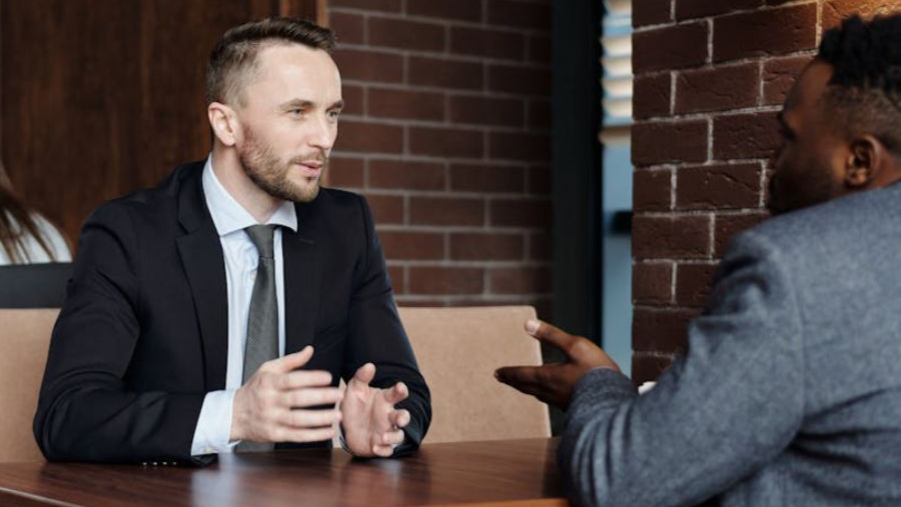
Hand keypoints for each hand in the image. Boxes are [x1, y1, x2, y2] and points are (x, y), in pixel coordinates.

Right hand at [231, 346, 342, 443]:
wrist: (233, 414)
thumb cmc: (255, 390)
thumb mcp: (267, 370)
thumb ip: (291, 360)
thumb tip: (309, 350)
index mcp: (269, 382)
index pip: (291, 379)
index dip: (311, 378)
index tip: (328, 377)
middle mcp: (270, 401)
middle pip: (297, 399)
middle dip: (320, 397)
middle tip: (338, 394)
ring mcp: (272, 419)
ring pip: (298, 420)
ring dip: (320, 418)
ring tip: (337, 415)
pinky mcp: (275, 435)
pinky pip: (297, 436)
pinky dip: (314, 435)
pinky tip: (328, 431)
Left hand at [340, 363, 409, 456]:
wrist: (345, 426)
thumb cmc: (355, 405)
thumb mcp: (354, 389)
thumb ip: (361, 377)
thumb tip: (370, 365)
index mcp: (384, 400)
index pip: (397, 394)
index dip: (401, 390)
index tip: (400, 387)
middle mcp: (388, 416)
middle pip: (403, 416)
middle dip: (404, 417)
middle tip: (401, 419)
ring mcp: (385, 431)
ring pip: (399, 435)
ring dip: (393, 436)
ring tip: (383, 437)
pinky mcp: (379, 445)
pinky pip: (387, 450)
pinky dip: (384, 450)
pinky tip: (376, 447)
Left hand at [495, 319, 619, 408]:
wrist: (614, 401)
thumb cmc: (595, 371)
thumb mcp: (575, 346)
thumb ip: (551, 335)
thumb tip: (527, 324)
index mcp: (548, 376)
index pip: (522, 374)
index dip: (509, 372)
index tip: (497, 373)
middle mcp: (550, 391)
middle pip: (526, 386)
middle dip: (513, 381)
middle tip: (502, 378)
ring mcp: (560, 401)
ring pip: (537, 393)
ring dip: (525, 387)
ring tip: (521, 384)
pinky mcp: (571, 406)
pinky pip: (549, 399)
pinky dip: (540, 393)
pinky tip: (547, 393)